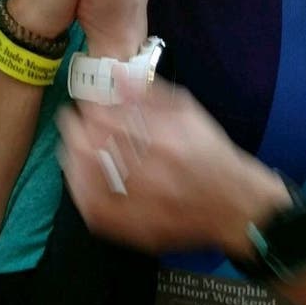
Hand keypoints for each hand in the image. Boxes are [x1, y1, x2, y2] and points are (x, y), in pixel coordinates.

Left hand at [57, 81, 289, 256]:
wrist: (236, 206)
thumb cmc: (212, 154)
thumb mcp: (189, 113)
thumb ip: (150, 94)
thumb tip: (116, 74)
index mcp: (166, 142)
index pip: (109, 121)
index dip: (89, 111)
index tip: (83, 105)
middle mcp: (154, 175)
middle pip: (93, 151)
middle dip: (75, 133)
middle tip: (70, 124)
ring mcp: (145, 206)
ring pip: (89, 183)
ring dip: (73, 161)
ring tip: (71, 149)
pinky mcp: (139, 230)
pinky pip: (97, 213)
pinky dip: (82, 194)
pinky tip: (78, 180)